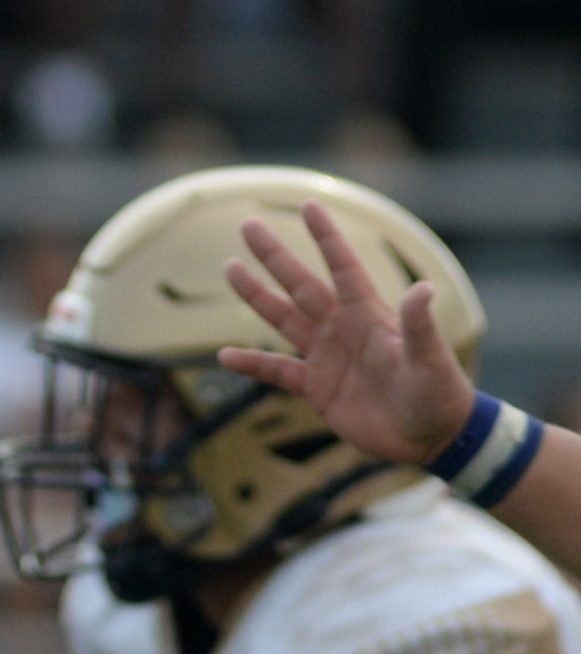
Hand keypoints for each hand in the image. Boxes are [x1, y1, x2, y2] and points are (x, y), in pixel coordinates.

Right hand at [222, 203, 474, 469]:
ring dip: (256, 296)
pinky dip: (252, 364)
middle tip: (249, 226)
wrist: (428, 436)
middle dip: (275, 255)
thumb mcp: (431, 359)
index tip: (308, 206)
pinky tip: (226, 356)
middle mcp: (343, 329)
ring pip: (283, 319)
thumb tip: (422, 289)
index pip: (342, 267)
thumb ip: (419, 325)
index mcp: (368, 315)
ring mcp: (327, 357)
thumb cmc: (437, 394)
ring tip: (231, 269)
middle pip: (300, 285)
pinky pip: (277, 372)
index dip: (325, 237)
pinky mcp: (316, 388)